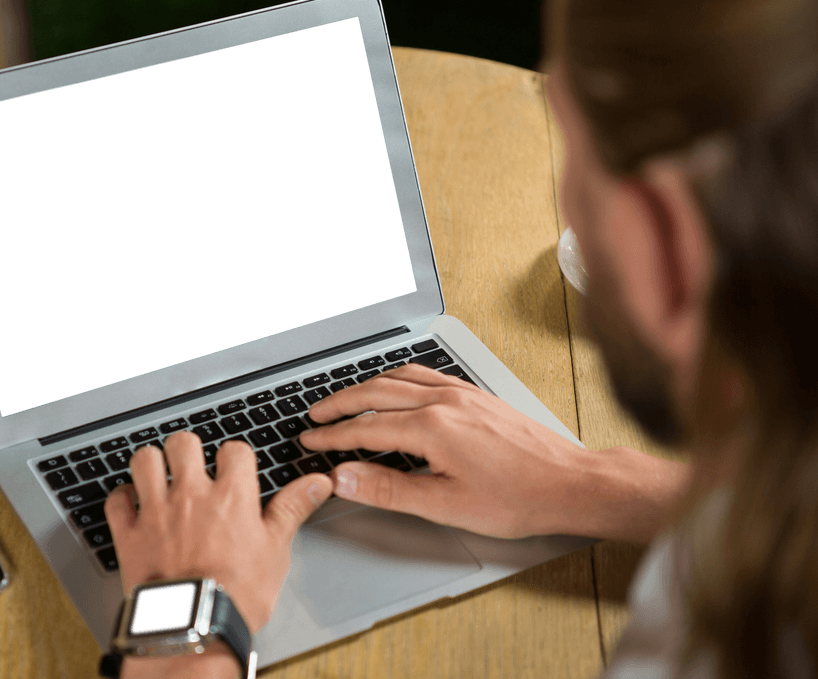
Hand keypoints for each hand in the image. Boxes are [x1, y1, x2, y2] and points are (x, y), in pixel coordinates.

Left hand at [105, 432, 333, 633]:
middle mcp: (191, 495)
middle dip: (189, 450)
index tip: (234, 469)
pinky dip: (122, 498)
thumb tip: (318, 482)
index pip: (234, 450)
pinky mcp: (129, 533)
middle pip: (183, 443)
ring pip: (145, 460)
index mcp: (231, 496)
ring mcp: (156, 512)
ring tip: (161, 475)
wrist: (194, 628)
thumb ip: (292, 509)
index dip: (235, 457)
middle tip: (193, 466)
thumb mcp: (275, 551)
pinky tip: (133, 504)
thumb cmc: (237, 595)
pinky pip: (116, 500)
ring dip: (152, 464)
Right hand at [299, 363, 586, 539]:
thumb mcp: (445, 505)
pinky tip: (396, 387)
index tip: (310, 442)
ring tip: (345, 399)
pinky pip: (426, 374)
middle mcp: (444, 401)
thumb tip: (344, 478)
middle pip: (376, 392)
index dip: (333, 436)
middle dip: (340, 403)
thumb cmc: (518, 498)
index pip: (366, 427)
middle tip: (315, 417)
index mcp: (432, 427)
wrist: (570, 483)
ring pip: (400, 377)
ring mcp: (462, 393)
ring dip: (366, 386)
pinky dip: (398, 378)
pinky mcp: (476, 394)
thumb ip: (388, 489)